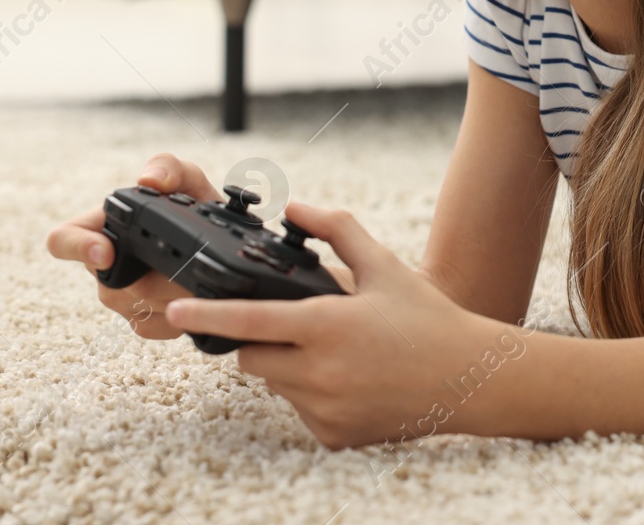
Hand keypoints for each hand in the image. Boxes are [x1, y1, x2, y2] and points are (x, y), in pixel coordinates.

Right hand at [45, 152, 221, 338]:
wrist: (222, 243)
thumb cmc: (196, 207)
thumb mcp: (188, 179)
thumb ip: (169, 168)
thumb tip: (149, 180)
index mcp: (104, 226)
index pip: (62, 240)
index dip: (77, 248)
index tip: (106, 253)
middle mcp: (105, 265)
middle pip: (109, 285)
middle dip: (150, 279)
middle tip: (186, 270)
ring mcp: (121, 297)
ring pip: (134, 308)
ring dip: (169, 297)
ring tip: (196, 280)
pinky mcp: (143, 320)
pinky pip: (151, 327)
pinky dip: (177, 316)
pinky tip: (195, 300)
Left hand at [163, 200, 520, 448]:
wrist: (470, 379)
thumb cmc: (427, 319)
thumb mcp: (383, 266)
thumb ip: (336, 230)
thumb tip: (296, 208)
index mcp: (327, 325)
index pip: (249, 320)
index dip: (207, 315)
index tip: (173, 310)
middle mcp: (320, 372)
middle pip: (252, 357)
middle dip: (260, 340)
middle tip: (296, 326)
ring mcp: (325, 409)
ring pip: (274, 384)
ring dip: (286, 366)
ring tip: (335, 352)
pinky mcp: (333, 435)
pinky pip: (299, 410)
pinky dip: (310, 394)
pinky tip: (348, 380)